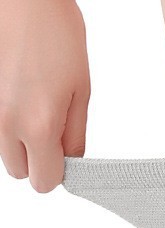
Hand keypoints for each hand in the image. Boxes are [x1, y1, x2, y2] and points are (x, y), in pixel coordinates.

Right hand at [0, 0, 89, 191]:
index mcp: (37, 126)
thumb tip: (72, 162)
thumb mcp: (81, 91)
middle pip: (19, 172)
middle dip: (37, 158)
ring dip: (19, 140)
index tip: (65, 155)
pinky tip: (17, 93)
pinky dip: (6, 119)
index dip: (58, 172)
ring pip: (3, 151)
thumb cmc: (54, 33)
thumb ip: (75, 135)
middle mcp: (5, 123)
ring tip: (32, 105)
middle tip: (50, 128)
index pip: (44, 182)